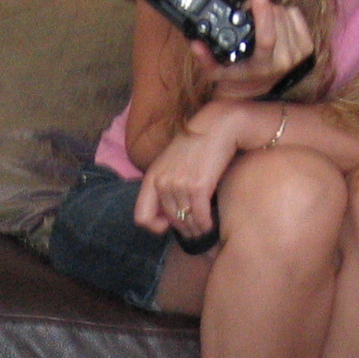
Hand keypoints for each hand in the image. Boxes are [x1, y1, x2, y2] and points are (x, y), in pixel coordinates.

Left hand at [134, 101, 249, 237]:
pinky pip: (200, 217)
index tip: (169, 223)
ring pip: (186, 221)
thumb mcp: (169, 163)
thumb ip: (164, 185)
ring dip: (196, 229)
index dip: (155, 226)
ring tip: (203, 229)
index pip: (142, 217)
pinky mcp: (198, 187)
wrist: (217, 127)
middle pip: (170, 221)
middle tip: (194, 230)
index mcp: (152, 178)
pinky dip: (206, 224)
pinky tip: (210, 224)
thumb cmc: (196, 146)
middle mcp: (162, 183)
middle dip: (183, 229)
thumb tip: (167, 214)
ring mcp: (179, 185)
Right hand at [203, 0, 314, 100]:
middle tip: (249, 10)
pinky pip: (296, 14)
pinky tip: (275, 21)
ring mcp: (298, 54)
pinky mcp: (307, 47)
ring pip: (285, 14)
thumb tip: (195, 43)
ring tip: (260, 18)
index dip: (263, 12)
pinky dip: (285, 12)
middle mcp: (284, 60)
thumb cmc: (237, 77)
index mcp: (263, 65)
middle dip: (261, 7)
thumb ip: (204, 58)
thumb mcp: (216, 72)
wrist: (258, 90)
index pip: (267, 37)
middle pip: (276, 18)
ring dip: (272, 9)